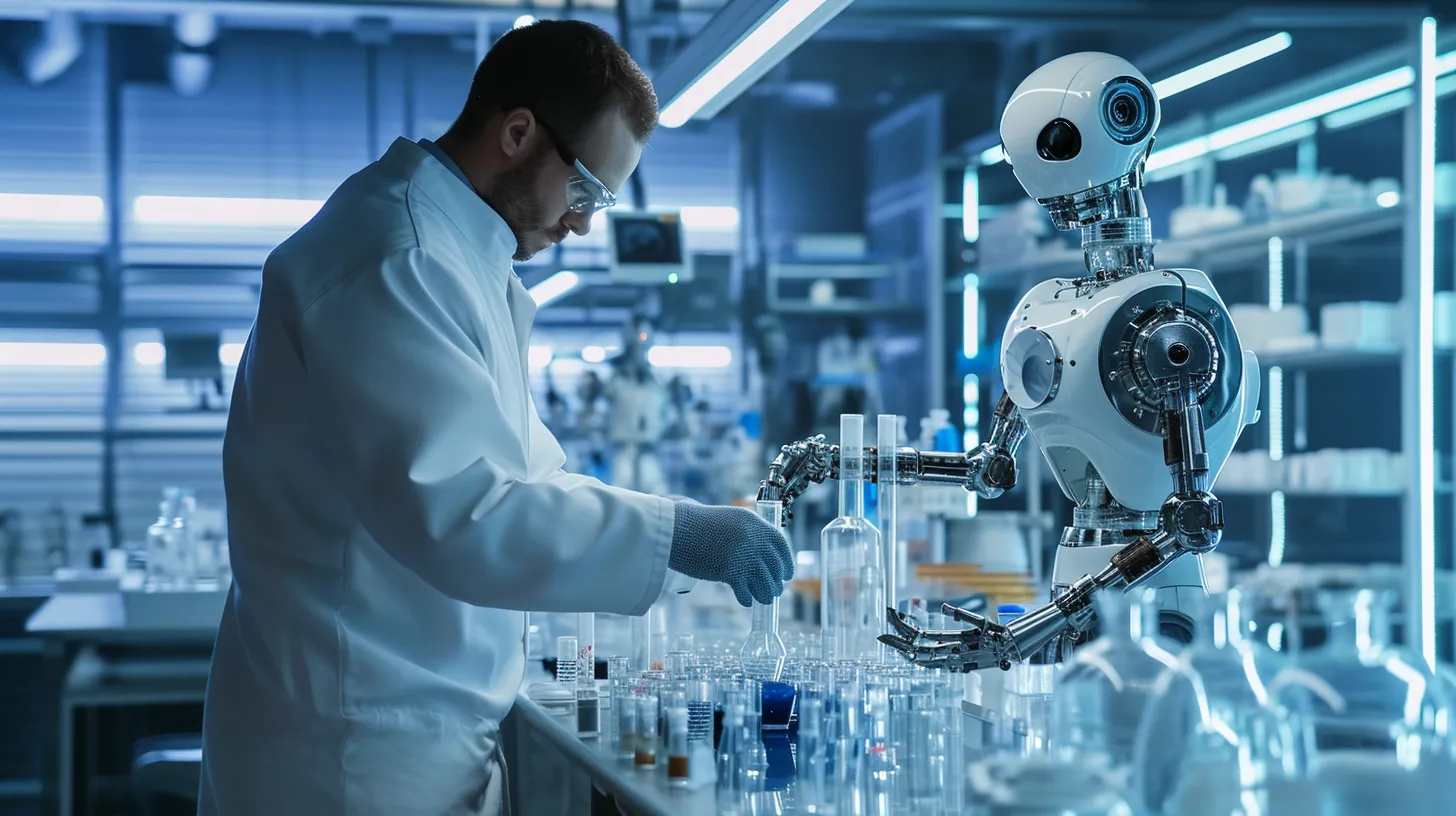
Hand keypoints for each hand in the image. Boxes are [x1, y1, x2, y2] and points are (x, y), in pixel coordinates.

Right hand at [668, 503, 793, 606]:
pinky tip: (746, 600)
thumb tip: (760, 555)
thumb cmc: (697, 525)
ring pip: (765, 582)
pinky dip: (747, 598)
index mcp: (755, 523)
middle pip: (775, 566)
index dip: (786, 561)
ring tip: (763, 598)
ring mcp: (744, 556)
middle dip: (776, 581)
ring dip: (765, 593)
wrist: (676, 528)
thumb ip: (746, 533)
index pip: (780, 544)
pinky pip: (746, 591)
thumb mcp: (728, 520)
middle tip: (775, 590)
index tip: (787, 573)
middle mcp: (754, 539)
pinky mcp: (730, 572)